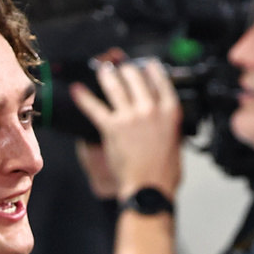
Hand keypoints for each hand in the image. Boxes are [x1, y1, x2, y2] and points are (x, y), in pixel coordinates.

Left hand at [70, 59, 182, 201]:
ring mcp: (130, 116)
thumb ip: (170, 128)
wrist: (149, 189)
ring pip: (115, 85)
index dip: (150, 68)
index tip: (146, 64)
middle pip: (136, 77)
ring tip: (103, 70)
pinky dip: (83, 97)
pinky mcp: (112, 127)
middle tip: (120, 68)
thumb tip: (165, 123)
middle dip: (126, 69)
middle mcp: (151, 109)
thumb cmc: (164, 174)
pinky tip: (77, 90)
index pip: (160, 80)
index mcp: (170, 112)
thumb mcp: (177, 144)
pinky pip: (94, 107)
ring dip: (107, 74)